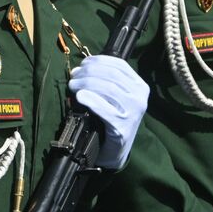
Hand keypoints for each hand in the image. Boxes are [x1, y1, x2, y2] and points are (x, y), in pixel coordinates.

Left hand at [68, 55, 148, 169]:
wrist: (115, 150)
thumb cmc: (111, 119)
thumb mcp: (114, 97)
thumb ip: (104, 81)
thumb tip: (81, 68)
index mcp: (139, 86)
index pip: (119, 65)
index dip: (98, 61)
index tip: (82, 64)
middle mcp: (140, 97)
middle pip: (111, 75)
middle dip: (88, 72)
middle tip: (73, 77)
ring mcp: (133, 113)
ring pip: (108, 88)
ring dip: (86, 84)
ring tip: (72, 86)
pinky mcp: (122, 127)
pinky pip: (105, 109)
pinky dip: (91, 100)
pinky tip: (80, 97)